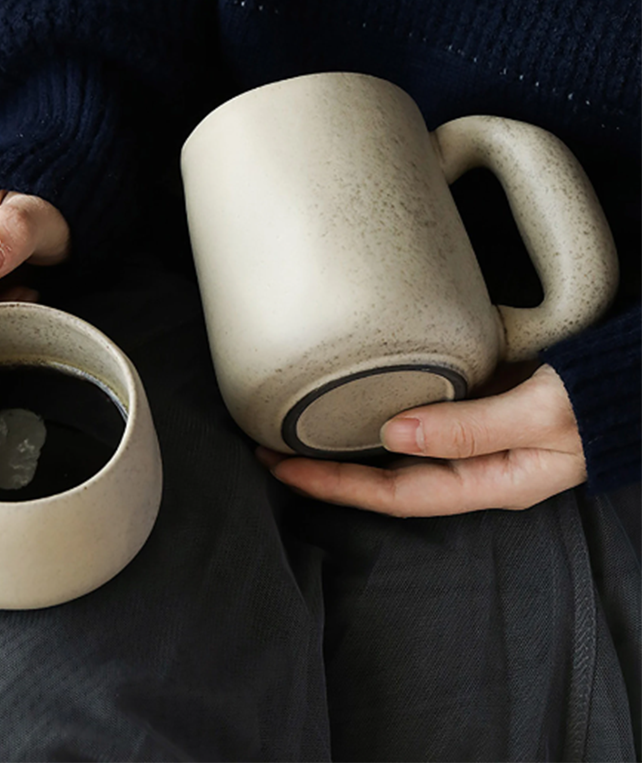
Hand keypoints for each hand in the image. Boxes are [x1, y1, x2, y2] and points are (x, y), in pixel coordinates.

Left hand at [257, 364, 585, 515]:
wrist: (629, 380)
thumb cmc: (599, 403)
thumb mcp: (542, 416)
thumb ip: (472, 428)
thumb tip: (394, 434)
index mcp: (487, 482)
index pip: (395, 495)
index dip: (336, 487)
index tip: (284, 469)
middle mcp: (470, 468)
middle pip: (384, 480)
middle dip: (326, 472)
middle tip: (270, 451)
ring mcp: (468, 441)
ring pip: (393, 454)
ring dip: (345, 445)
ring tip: (296, 432)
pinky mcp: (469, 412)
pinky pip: (411, 421)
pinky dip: (373, 417)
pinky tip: (349, 407)